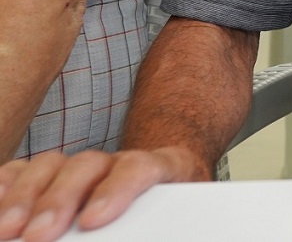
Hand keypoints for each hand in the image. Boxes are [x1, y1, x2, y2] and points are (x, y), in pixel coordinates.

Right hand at [0, 146, 203, 241]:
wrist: (167, 196)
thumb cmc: (168, 216)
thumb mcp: (170, 224)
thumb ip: (146, 229)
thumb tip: (127, 236)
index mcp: (160, 169)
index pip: (139, 167)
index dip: (117, 189)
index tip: (92, 221)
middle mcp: (116, 163)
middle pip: (87, 167)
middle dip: (59, 200)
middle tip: (39, 235)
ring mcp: (81, 167)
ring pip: (51, 166)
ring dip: (25, 197)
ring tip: (8, 231)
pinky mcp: (50, 175)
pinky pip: (22, 171)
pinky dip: (5, 185)